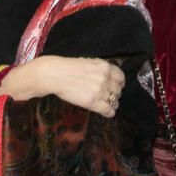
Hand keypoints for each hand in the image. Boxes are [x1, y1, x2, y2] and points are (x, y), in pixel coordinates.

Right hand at [0, 56, 125, 117]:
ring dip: (112, 104)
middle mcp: (105, 78)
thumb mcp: (89, 62)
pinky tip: (106, 113)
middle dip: (114, 94)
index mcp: (105, 67)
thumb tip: (109, 76)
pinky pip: (109, 111)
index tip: (115, 87)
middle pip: (118, 91)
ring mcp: (100, 91)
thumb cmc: (68, 67)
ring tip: (106, 105)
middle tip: (108, 97)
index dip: (119, 84)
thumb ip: (101, 69)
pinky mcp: (93, 102)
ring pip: (115, 101)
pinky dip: (109, 113)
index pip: (121, 78)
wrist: (54, 75)